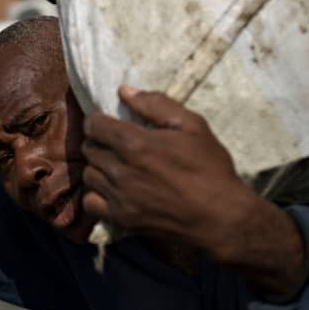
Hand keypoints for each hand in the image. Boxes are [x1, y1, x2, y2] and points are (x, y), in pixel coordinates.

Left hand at [82, 86, 307, 297]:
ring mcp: (119, 197)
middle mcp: (121, 170)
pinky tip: (113, 190)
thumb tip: (124, 91)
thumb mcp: (193, 126)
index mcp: (136, 143)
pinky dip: (96, 194)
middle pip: (89, 149)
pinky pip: (90, 203)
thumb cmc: (210, 168)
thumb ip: (156, 104)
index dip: (99, 120)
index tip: (109, 123)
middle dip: (100, 142)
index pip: (94, 125)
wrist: (220, 217)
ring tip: (117, 167)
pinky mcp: (121, 219)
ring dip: (98, 167)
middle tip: (117, 145)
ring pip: (88, 175)